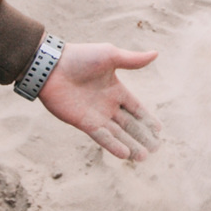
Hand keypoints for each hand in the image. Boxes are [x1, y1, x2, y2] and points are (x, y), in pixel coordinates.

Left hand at [36, 42, 163, 160]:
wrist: (52, 67)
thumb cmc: (80, 57)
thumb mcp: (110, 55)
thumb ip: (132, 60)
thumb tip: (156, 54)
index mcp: (115, 89)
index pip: (136, 108)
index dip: (147, 119)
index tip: (159, 130)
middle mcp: (107, 104)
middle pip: (129, 124)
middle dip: (143, 136)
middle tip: (156, 149)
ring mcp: (95, 115)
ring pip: (118, 134)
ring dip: (131, 145)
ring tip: (143, 157)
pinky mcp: (83, 122)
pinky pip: (102, 136)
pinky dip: (113, 145)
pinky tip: (125, 154)